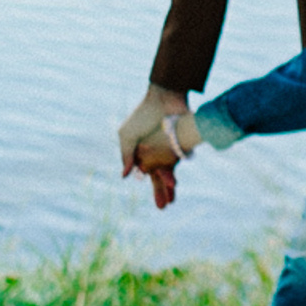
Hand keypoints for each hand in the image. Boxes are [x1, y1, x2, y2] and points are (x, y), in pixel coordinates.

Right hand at [119, 85, 188, 210]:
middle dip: (160, 192)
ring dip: (168, 186)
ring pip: (168, 171)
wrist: (164, 97)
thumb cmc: (143, 115)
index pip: (146, 173)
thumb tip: (125, 177)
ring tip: (170, 202)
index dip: (151, 186)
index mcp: (142, 151)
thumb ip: (126, 155)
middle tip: (162, 208)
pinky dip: (173, 172)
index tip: (155, 200)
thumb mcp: (128, 135)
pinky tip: (173, 184)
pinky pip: (176, 162)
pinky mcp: (180, 144)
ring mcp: (168, 149)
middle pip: (158, 176)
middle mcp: (156, 152)